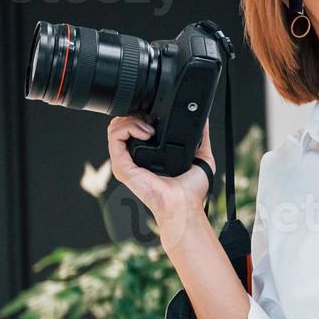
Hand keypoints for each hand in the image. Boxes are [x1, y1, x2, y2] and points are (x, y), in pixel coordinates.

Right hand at [107, 114, 213, 246]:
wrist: (184, 204)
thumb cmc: (190, 190)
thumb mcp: (200, 156)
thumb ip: (202, 137)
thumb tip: (204, 121)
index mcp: (147, 156)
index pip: (135, 128)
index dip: (143, 116)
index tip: (158, 116)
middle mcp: (133, 158)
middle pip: (122, 124)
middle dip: (136, 114)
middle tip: (153, 122)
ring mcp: (125, 162)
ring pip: (115, 127)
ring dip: (132, 120)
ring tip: (150, 129)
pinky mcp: (121, 166)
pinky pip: (115, 137)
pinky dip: (128, 127)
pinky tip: (146, 133)